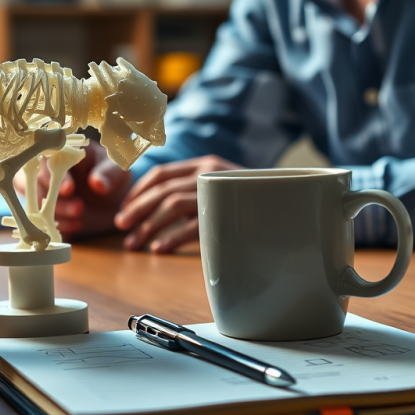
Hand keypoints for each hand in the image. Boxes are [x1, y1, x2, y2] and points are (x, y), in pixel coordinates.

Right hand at [14, 141, 132, 237]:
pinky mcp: (44, 210)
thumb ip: (108, 174)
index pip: (50, 161)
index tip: (68, 190)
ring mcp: (43, 190)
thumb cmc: (112, 177)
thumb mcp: (117, 172)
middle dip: (55, 199)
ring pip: (34, 202)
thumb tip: (97, 183)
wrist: (111, 201)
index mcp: (63, 153)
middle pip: (36, 183)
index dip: (55, 175)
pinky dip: (55, 225)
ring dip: (53, 214)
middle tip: (79, 209)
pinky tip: (76, 226)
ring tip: (79, 221)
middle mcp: (47, 170)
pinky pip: (40, 219)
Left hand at [115, 155, 241, 252]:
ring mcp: (220, 192)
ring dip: (147, 226)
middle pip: (162, 190)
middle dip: (136, 209)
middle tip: (120, 227)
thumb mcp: (221, 192)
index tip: (124, 208)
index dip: (138, 190)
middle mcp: (210, 173)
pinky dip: (170, 238)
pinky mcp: (229, 215)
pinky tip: (158, 249)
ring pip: (172, 206)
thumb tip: (155, 210)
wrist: (294, 209)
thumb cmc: (253, 206)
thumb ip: (195, 193)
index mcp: (206, 166)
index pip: (161, 173)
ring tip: (133, 244)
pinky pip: (192, 227)